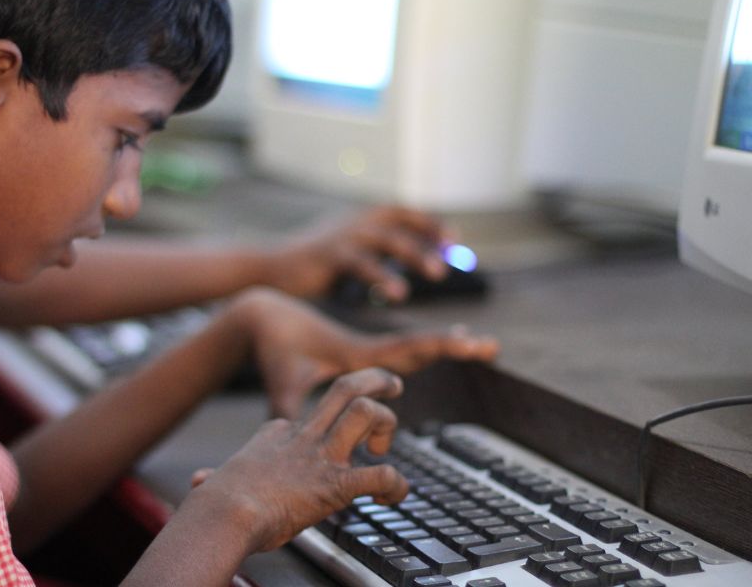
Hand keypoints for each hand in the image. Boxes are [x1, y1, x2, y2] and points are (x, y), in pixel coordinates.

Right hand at [185, 368, 409, 552]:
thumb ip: (212, 480)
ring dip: (386, 423)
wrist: (224, 512)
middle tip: (393, 383)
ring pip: (365, 412)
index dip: (327, 426)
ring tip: (386, 446)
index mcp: (279, 435)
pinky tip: (395, 494)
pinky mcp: (335, 484)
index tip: (330, 447)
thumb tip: (198, 482)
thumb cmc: (217, 502)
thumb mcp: (217, 482)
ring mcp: (321, 457)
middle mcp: (304, 437)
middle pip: (344, 390)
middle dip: (373, 380)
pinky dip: (396, 483)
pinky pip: (379, 475)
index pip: (310, 417)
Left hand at [235, 288, 498, 418]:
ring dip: (441, 345)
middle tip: (490, 345)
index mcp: (356, 354)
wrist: (262, 315)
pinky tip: (428, 353)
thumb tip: (295, 437)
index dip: (440, 344)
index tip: (470, 340)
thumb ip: (290, 409)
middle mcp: (366, 350)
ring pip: (410, 347)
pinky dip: (417, 350)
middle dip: (454, 345)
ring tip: (475, 343)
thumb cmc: (273, 348)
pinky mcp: (352, 353)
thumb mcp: (282, 380)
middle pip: (419, 346)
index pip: (408, 348)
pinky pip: (394, 350)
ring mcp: (361, 350)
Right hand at [266, 205, 452, 302]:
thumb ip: (375, 250)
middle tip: (451, 260)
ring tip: (437, 274)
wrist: (266, 267)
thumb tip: (407, 258)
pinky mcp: (330, 254)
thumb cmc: (309, 265)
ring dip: (415, 255)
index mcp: (359, 219)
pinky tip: (399, 294)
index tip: (452, 240)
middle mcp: (354, 221)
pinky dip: (384, 277)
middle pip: (401, 222)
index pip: (403, 212)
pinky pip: (363, 264)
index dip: (429, 223)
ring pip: (388, 239)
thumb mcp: (346, 250)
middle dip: (429, 238)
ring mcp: (342, 235)